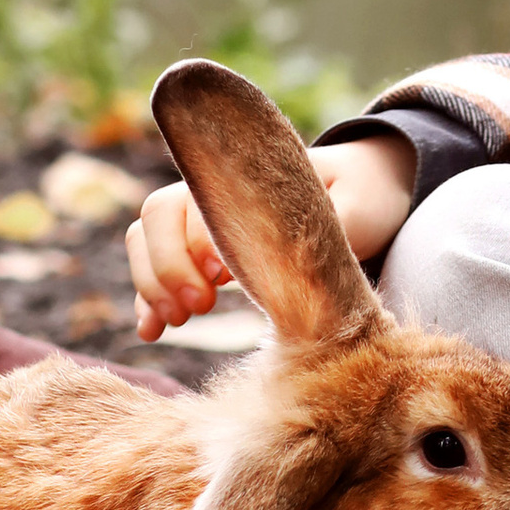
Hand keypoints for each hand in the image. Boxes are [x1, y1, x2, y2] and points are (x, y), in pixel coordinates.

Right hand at [126, 136, 415, 340]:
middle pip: (157, 216)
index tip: (221, 278)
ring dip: (151, 284)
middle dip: (166, 265)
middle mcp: (215, 194)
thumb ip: (333, 226)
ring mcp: (201, 224)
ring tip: (179, 321)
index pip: (194, 202)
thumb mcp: (360, 207)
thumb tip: (296, 261)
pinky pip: (155, 271)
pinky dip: (147, 300)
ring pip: (145, 239)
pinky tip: (152, 332)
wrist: (363, 193)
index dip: (197, 242)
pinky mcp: (200, 257)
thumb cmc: (362, 195)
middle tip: (199, 307)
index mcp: (248, 177)